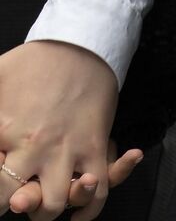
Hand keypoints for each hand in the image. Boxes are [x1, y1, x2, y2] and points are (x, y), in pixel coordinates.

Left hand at [0, 42, 116, 219]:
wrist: (81, 43)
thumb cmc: (36, 60)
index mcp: (6, 129)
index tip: (1, 176)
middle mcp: (35, 145)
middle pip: (14, 200)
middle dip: (11, 204)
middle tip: (13, 198)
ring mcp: (67, 148)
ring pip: (54, 205)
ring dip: (44, 210)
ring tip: (37, 200)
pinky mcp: (94, 147)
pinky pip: (95, 194)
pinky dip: (85, 211)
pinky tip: (74, 210)